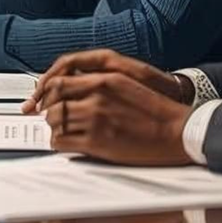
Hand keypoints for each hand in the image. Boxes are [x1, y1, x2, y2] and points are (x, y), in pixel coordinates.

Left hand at [32, 50, 196, 166]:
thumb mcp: (128, 86)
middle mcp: (97, 94)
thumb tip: (78, 91)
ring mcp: (95, 117)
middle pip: (53, 98)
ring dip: (53, 127)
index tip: (42, 98)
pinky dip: (59, 143)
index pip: (60, 79)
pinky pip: (62, 141)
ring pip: (54, 120)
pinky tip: (66, 144)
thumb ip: (101, 85)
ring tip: (60, 132)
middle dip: (45, 108)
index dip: (47, 91)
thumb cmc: (157, 113)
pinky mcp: (96, 140)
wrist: (178, 132)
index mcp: (105, 77)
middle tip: (44, 116)